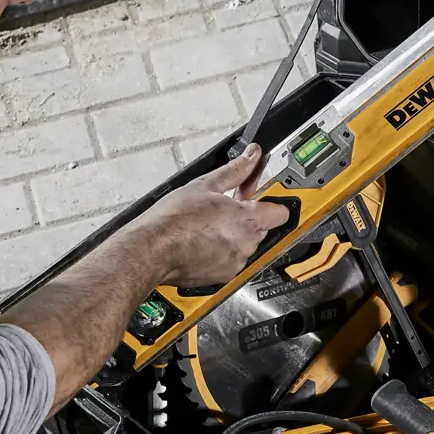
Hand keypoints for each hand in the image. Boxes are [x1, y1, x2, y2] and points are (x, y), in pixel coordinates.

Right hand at [132, 146, 289, 287]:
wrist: (152, 250)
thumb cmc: (174, 220)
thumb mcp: (206, 185)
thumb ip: (236, 170)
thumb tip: (251, 156)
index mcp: (248, 220)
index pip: (280, 212)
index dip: (269, 203)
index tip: (257, 199)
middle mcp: (247, 244)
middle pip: (260, 228)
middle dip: (246, 219)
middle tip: (222, 209)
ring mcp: (236, 262)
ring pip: (244, 245)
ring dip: (232, 236)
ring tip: (206, 227)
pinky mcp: (223, 276)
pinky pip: (230, 261)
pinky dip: (220, 253)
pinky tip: (201, 242)